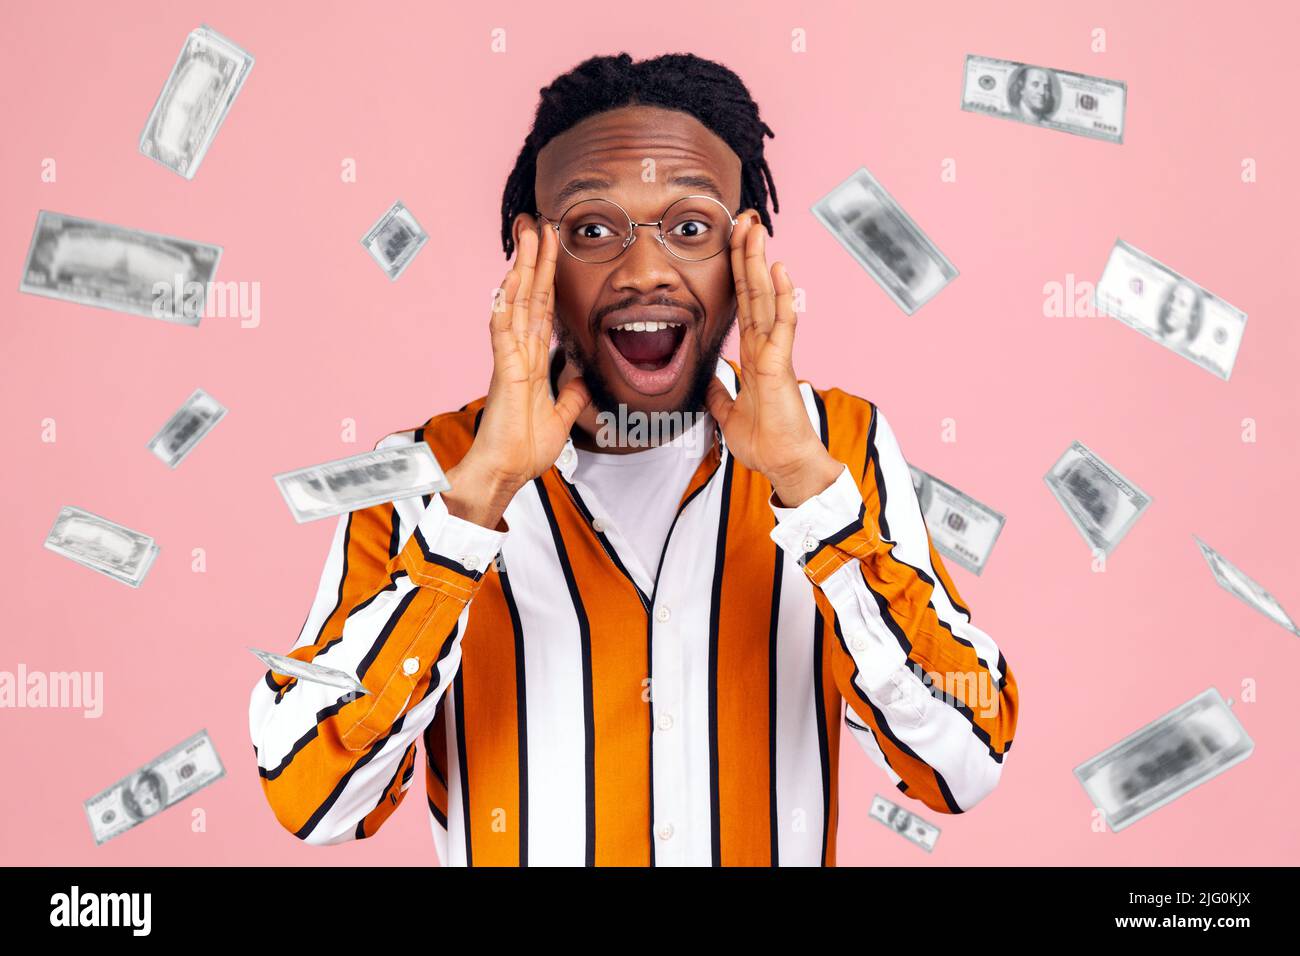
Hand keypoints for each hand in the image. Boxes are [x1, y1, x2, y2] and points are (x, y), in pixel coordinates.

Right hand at [443, 224, 590, 527]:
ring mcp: (510, 359)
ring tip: (527, 235)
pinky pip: (504, 332)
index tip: (552, 248)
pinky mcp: (504, 372)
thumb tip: (580, 375)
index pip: (543, 309)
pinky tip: (509, 281)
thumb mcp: (562, 416)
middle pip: (529, 295)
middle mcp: (520, 352)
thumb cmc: (525, 449)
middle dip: (535, 258)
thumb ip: (570, 393)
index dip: (548, 278)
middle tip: (537, 222)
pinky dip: (505, 306)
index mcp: (533, 360)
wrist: (508, 472)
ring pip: (517, 303)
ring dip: (522, 268)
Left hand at [705, 218, 841, 507]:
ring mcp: (775, 353)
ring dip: (761, 263)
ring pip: (767, 299)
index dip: (739, 273)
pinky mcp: (780, 366)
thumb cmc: (764, 443)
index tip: (735, 243)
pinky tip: (781, 270)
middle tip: (745, 219)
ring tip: (757, 229)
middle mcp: (766, 347)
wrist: (783, 465)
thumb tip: (709, 382)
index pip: (744, 304)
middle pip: (755, 291)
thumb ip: (720, 394)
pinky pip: (783, 325)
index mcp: (754, 354)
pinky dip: (783, 297)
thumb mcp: (728, 414)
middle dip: (748, 254)